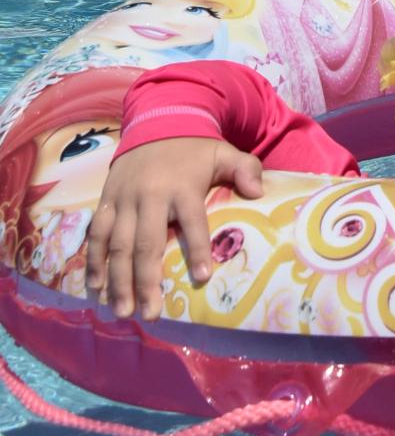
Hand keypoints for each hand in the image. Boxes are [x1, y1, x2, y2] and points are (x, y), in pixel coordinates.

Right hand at [84, 138, 262, 320]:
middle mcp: (150, 196)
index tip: (203, 277)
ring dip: (118, 280)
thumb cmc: (194, 150)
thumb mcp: (224, 152)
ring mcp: (124, 200)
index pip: (193, 220)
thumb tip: (258, 193)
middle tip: (151, 313)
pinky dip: (93, 261)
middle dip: (146, 280)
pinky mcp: (106, 201)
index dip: (198, 248)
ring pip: (116, 244)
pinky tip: (95, 288)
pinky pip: (96, 235)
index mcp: (182, 186)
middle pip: (146, 242)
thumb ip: (245, 169)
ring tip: (123, 311)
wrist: (156, 121)